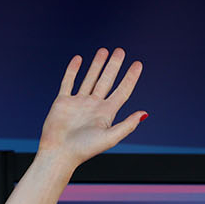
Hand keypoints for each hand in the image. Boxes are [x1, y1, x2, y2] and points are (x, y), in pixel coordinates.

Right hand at [38, 49, 146, 167]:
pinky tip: (79, 59)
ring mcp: (79, 103)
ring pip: (90, 78)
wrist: (59, 153)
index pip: (122, 91)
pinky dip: (73, 70)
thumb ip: (127, 125)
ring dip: (97, 65)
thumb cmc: (84, 149)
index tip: (138, 64)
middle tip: (120, 51)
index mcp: (107, 114)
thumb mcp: (110, 137)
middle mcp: (94, 106)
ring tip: (104, 51)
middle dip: (114, 66)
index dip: (131, 78)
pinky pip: (69, 82)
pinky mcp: (63, 102)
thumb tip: (145, 113)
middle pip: (107, 81)